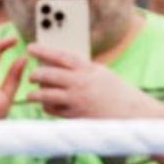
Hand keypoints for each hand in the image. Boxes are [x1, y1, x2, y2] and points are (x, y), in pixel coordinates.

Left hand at [25, 41, 163, 119]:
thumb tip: (59, 64)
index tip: (30, 47)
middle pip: (47, 75)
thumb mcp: (101, 74)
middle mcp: (80, 83)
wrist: (133, 114)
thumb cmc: (116, 92)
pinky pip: (51, 110)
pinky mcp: (74, 115)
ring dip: (35, 93)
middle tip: (32, 75)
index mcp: (88, 69)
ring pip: (45, 94)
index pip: (61, 56)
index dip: (43, 51)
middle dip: (35, 74)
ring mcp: (76, 100)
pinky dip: (46, 106)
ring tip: (32, 94)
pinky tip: (46, 105)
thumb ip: (82, 69)